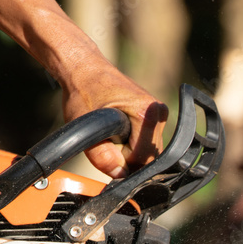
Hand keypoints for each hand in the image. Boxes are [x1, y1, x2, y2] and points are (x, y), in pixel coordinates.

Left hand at [62, 63, 167, 177]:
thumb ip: (102, 157)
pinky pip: (146, 143)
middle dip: (126, 157)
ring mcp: (159, 114)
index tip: (105, 147)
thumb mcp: (85, 128)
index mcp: (148, 114)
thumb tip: (120, 175)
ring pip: (148, 153)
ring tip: (113, 131)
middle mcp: (159, 113)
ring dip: (129, 150)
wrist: (84, 68)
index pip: (142, 159)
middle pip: (148, 158)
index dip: (122, 162)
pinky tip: (119, 128)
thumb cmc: (83, 90)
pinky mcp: (155, 116)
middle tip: (107, 138)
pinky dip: (132, 143)